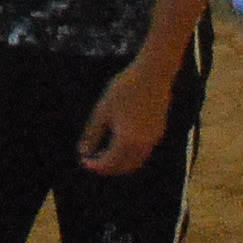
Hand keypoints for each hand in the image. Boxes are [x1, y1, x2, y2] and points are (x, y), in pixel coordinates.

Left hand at [76, 55, 174, 177]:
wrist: (153, 75)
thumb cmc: (124, 89)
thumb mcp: (102, 110)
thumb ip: (93, 134)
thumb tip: (83, 152)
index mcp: (126, 142)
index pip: (109, 164)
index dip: (95, 165)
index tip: (84, 160)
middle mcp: (142, 146)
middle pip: (123, 168)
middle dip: (108, 168)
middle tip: (93, 160)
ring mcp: (153, 141)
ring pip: (136, 163)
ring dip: (121, 164)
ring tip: (106, 153)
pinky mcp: (159, 133)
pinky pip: (144, 153)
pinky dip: (131, 156)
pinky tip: (121, 144)